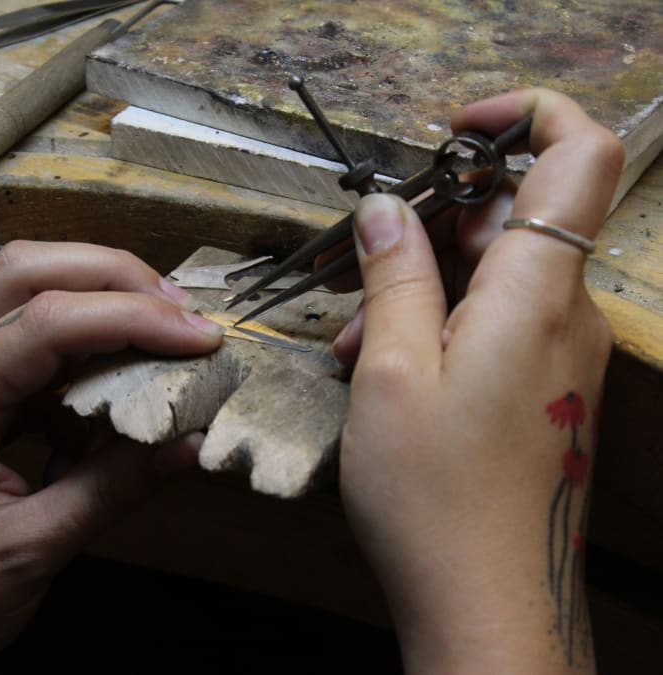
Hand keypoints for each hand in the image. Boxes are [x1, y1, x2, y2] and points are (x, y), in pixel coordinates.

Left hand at [0, 242, 223, 673]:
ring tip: (163, 330)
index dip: (129, 318)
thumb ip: (113, 490)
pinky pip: (27, 333)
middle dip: (113, 276)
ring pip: (22, 287)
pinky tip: (119, 376)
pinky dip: (83, 340)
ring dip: (99, 296)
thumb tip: (191, 442)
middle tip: (182, 313)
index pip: (41, 326)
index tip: (198, 338)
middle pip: (23, 271)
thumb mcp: (31, 553)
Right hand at [336, 88, 622, 672]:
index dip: (524, 117)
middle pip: (517, 217)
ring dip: (423, 285)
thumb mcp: (391, 373)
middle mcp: (566, 314)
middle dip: (433, 223)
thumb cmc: (437, 496)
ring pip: (496, 277)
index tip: (453, 132)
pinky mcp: (546, 387)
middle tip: (359, 262)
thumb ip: (394, 278)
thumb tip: (387, 209)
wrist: (491, 605)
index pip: (578, 156)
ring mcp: (561, 353)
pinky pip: (499, 324)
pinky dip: (442, 324)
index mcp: (535, 294)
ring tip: (356, 336)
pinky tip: (385, 366)